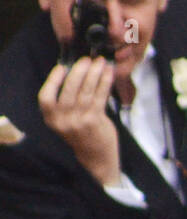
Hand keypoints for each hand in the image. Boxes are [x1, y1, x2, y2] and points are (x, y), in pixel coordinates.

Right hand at [39, 59, 120, 186]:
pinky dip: (104, 83)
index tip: (61, 67)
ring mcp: (80, 122)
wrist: (96, 158)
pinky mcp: (95, 122)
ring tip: (100, 61)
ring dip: (94, 74)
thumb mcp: (66, 120)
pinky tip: (108, 72)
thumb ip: (65, 101)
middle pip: (69, 91)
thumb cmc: (81, 134)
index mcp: (52, 120)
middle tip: (86, 59)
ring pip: (86, 92)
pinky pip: (100, 97)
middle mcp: (64, 121)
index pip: (45, 98)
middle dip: (79, 71)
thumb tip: (74, 70)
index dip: (52, 81)